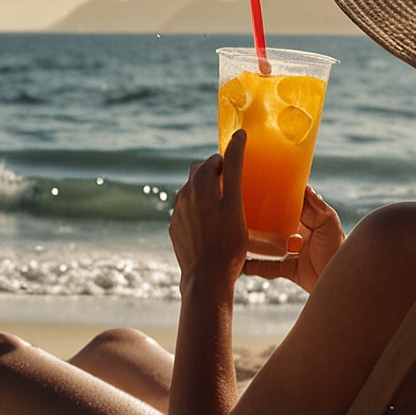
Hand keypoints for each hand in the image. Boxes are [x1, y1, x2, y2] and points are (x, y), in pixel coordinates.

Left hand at [170, 129, 248, 286]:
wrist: (206, 279)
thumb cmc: (227, 242)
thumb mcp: (236, 202)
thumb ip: (234, 168)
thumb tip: (238, 135)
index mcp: (198, 185)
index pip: (214, 161)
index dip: (228, 161)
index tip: (240, 169)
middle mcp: (184, 196)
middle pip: (199, 175)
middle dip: (214, 176)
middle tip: (234, 188)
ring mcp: (178, 214)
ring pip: (192, 194)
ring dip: (206, 194)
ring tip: (224, 208)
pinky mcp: (175, 230)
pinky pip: (188, 213)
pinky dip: (199, 213)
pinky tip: (213, 226)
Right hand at [242, 186, 343, 292]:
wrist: (341, 279)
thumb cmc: (338, 248)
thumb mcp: (329, 223)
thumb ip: (317, 206)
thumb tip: (304, 186)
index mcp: (305, 219)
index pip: (286, 204)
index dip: (272, 196)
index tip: (255, 187)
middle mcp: (295, 233)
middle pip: (271, 223)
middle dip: (255, 218)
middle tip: (237, 211)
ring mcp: (289, 251)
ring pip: (264, 244)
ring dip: (250, 242)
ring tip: (234, 236)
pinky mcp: (286, 269)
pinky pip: (265, 267)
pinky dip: (252, 267)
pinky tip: (241, 265)